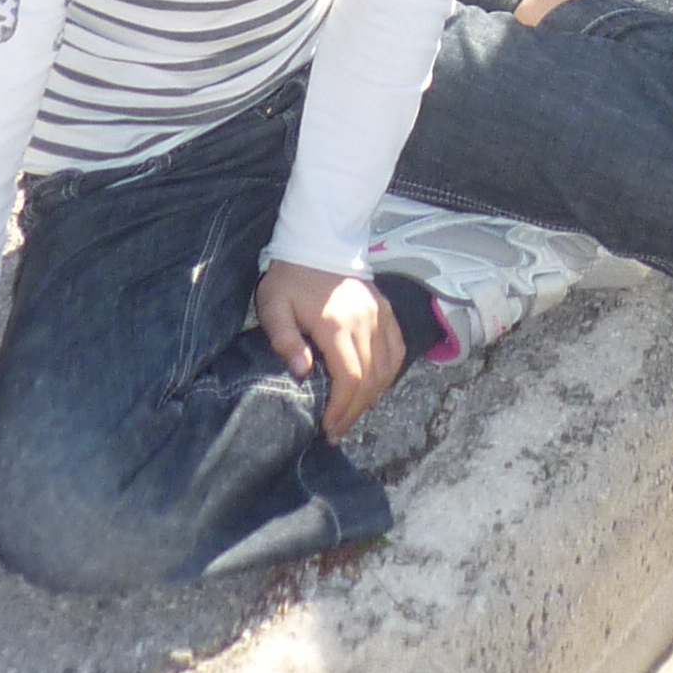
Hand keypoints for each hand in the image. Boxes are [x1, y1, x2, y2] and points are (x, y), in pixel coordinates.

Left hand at [258, 261, 405, 439]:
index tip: (328, 428)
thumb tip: (302, 372)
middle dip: (355, 410)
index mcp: (336, 324)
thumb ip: (285, 340)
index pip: (350, 378)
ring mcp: (380, 315)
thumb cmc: (290, 279)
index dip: (342, 408)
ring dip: (373, 396)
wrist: (317, 242)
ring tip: (353, 413)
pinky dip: (391, 372)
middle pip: (371, 379)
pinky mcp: (386, 310)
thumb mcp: (274, 306)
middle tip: (337, 430)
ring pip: (388, 367)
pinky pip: (397, 348)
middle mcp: (365, 321)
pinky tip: (376, 387)